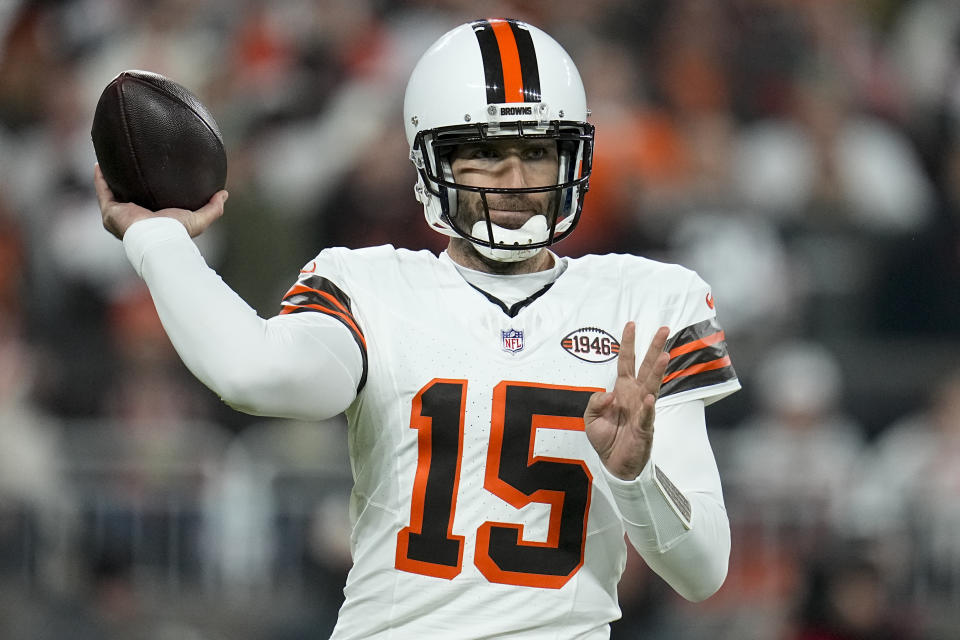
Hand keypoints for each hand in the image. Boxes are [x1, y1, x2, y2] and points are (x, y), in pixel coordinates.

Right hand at [95, 163, 227, 239]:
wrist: (159, 238)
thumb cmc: (177, 232)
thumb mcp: (199, 219)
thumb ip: (213, 208)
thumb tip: (224, 194)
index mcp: (153, 220)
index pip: (149, 204)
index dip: (149, 192)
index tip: (152, 177)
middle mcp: (135, 218)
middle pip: (129, 198)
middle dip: (127, 184)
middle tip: (129, 166)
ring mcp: (120, 216)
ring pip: (112, 193)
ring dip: (111, 179)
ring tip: (111, 161)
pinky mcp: (111, 212)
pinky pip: (103, 191)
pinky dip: (100, 178)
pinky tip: (100, 164)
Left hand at [584, 323, 669, 480]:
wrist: (614, 464)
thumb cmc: (606, 438)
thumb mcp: (590, 418)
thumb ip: (595, 402)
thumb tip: (609, 393)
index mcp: (622, 390)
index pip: (626, 362)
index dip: (628, 344)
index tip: (631, 324)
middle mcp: (635, 395)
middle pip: (647, 367)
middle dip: (654, 348)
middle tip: (663, 329)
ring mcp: (642, 410)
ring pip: (652, 386)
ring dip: (658, 371)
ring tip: (665, 355)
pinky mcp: (644, 428)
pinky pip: (646, 416)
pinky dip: (647, 407)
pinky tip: (649, 398)